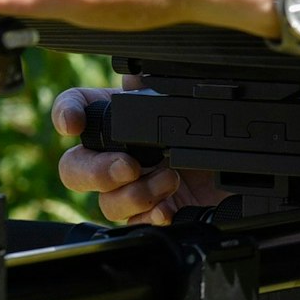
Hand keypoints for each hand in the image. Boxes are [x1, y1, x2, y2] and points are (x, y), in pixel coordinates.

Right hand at [53, 85, 223, 224]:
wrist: (234, 170)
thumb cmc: (204, 131)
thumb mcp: (184, 103)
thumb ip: (154, 87)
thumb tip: (135, 76)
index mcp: (118, 118)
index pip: (76, 107)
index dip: (65, 112)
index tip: (72, 123)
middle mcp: (116, 154)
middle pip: (75, 168)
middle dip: (96, 171)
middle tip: (128, 167)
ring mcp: (129, 188)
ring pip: (106, 202)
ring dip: (136, 193)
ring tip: (170, 180)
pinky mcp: (149, 213)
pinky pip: (134, 224)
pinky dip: (148, 217)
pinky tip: (165, 209)